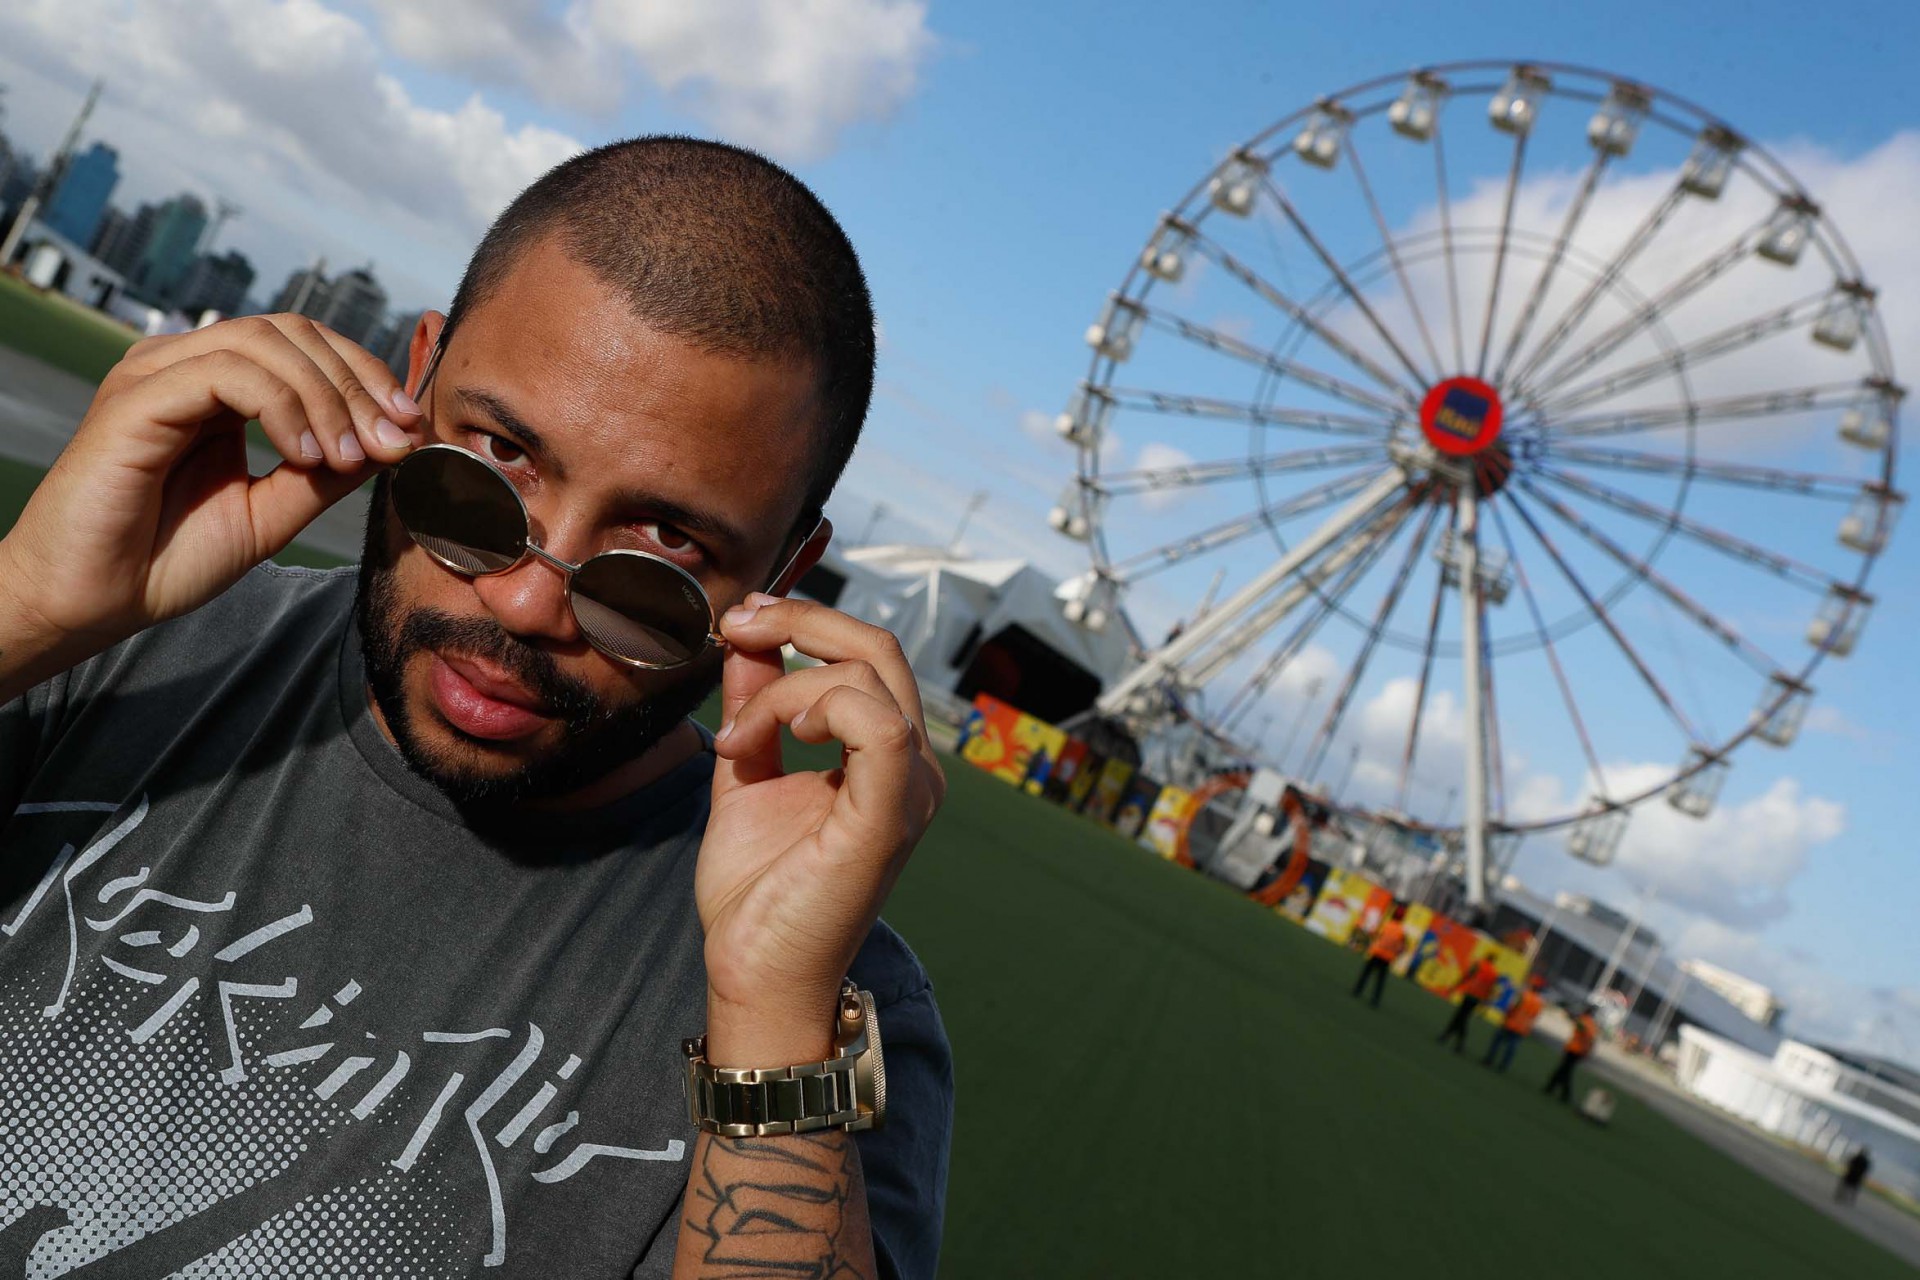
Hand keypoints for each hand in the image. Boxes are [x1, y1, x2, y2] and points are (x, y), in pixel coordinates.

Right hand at [0, 314, 421, 667]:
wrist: (92, 601)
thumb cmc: (168, 558)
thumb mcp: (273, 511)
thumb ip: (327, 473)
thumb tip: (392, 438)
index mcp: (215, 387)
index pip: (304, 345)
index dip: (365, 376)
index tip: (409, 427)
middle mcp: (183, 366)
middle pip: (293, 332)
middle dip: (358, 382)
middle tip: (395, 439)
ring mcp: (155, 374)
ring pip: (265, 343)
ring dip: (327, 397)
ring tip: (350, 457)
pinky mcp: (136, 398)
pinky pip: (227, 373)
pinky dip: (284, 408)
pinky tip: (305, 456)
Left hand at [698, 594, 945, 1064]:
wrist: (757, 972)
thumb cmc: (758, 891)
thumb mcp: (746, 773)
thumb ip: (755, 707)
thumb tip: (747, 640)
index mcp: (886, 757)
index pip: (866, 655)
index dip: (804, 620)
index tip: (739, 621)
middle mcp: (911, 768)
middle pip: (878, 648)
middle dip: (801, 619)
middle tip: (738, 625)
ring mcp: (908, 791)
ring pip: (870, 675)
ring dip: (788, 682)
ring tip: (739, 733)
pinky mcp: (889, 816)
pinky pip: (877, 724)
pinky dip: (819, 705)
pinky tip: (782, 731)